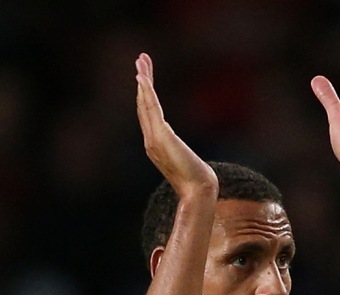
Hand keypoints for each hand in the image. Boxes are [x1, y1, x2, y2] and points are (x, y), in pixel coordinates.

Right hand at [135, 53, 217, 195]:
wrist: (199, 191)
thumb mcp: (188, 164)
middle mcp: (150, 140)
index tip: (145, 76)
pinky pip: (151, 109)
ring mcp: (153, 138)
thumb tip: (192, 164)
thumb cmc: (197, 182)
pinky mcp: (161, 137)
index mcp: (155, 145)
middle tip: (140, 59)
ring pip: (145, 103)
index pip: (148, 114)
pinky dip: (146, 92)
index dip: (145, 94)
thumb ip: (184, 158)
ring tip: (141, 60)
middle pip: (143, 104)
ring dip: (143, 80)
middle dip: (143, 80)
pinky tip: (142, 78)